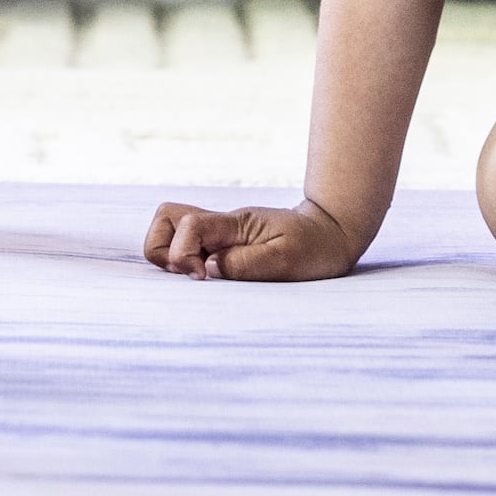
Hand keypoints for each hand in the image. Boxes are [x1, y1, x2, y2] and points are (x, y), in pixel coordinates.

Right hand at [140, 198, 361, 281]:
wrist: (332, 233)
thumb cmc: (314, 248)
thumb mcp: (286, 260)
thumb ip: (244, 264)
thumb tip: (207, 268)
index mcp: (235, 223)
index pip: (188, 224)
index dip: (183, 253)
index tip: (203, 277)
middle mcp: (222, 223)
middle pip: (166, 216)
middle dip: (163, 250)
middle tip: (191, 275)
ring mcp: (221, 231)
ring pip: (171, 227)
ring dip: (171, 254)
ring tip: (196, 277)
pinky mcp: (224, 241)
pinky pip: (189, 242)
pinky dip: (185, 259)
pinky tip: (207, 278)